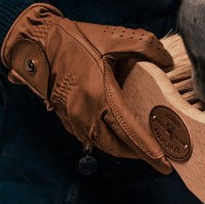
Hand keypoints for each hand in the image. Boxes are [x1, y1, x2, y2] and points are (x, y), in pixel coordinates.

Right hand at [1, 3, 173, 173]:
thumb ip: (146, 47)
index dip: (149, 150)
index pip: (130, 131)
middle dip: (138, 154)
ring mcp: (72, 116)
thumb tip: (167, 62)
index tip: (165, 165)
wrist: (37, 42)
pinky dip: (104, 140)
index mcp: (101, 95)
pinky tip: (114, 133)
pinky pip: (87, 136)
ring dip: (121, 148)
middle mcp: (85, 112)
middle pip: (117, 145)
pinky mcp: (63, 116)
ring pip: (101, 144)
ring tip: (138, 147)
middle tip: (157, 157)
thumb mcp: (115, 38)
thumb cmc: (75, 40)